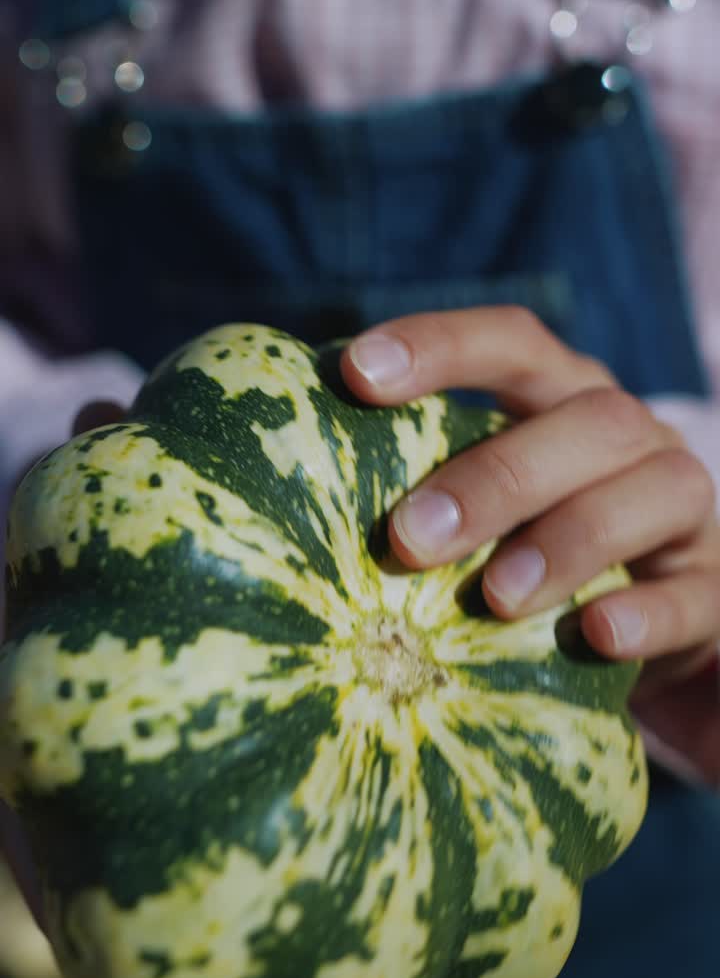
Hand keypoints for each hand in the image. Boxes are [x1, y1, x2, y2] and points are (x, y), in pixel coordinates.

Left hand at [341, 307, 719, 699]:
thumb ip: (417, 487)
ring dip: (570, 539)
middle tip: (407, 539)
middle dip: (496, 475)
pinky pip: (700, 593)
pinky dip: (649, 612)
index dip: (439, 345)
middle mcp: (631, 436)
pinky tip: (594, 635)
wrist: (660, 617)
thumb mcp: (484, 506)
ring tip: (494, 599)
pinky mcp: (717, 589)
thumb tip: (280, 502)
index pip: (510, 342)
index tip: (356, 373)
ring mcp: (684, 508)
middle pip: (589, 418)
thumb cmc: (532, 548)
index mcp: (561, 398)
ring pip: (657, 488)